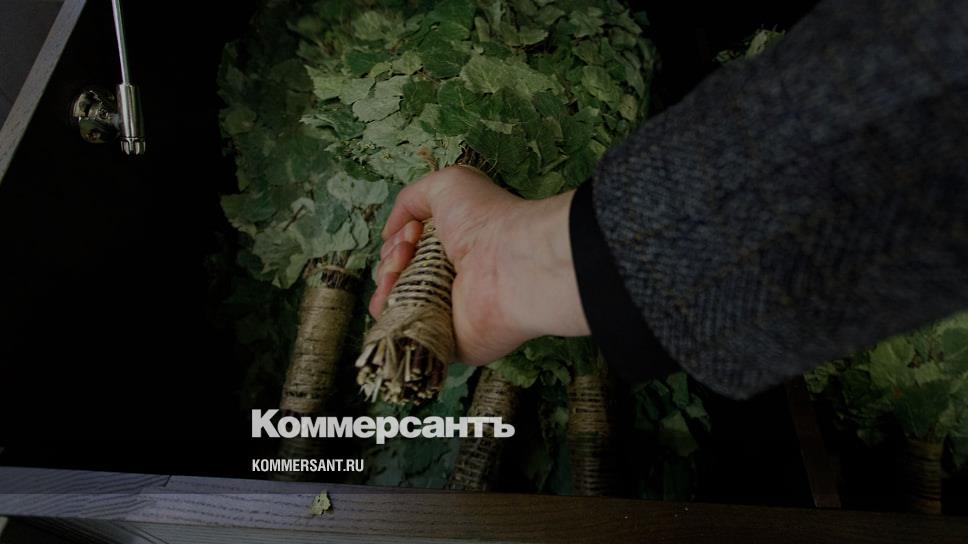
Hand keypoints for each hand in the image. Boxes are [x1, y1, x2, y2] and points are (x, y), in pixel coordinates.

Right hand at [371, 165, 589, 365]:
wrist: (510, 263)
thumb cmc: (485, 219)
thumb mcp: (447, 185)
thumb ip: (411, 199)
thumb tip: (389, 232)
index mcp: (454, 248)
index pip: (409, 250)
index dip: (398, 240)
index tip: (411, 232)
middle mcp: (449, 280)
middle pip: (397, 276)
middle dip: (390, 260)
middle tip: (407, 250)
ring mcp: (446, 312)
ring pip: (395, 302)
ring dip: (386, 282)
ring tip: (399, 269)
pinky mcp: (444, 339)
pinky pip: (402, 331)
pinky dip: (388, 314)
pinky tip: (390, 296)